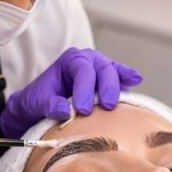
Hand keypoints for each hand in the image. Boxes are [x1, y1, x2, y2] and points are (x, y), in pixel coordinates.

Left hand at [0, 47, 141, 137]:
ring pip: (113, 72)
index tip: (82, 109)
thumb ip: (49, 105)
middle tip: (107, 106)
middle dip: (107, 87)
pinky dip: (126, 80)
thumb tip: (65, 111)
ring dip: (119, 84)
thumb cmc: (38, 102)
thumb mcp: (36, 103)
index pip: (82, 70)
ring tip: (127, 90)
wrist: (39, 108)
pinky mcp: (107, 83)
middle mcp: (88, 61)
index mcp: (70, 60)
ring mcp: (100, 71)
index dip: (85, 89)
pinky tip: (135, 82)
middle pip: (102, 68)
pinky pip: (120, 78)